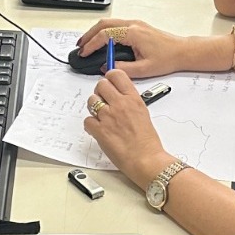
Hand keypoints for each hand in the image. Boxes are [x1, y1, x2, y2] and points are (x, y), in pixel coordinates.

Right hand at [75, 18, 195, 78]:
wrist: (182, 51)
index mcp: (133, 33)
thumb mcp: (144, 69)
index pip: (105, 35)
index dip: (92, 44)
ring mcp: (135, 24)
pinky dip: (104, 31)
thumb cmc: (168, 58)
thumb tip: (107, 68)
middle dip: (89, 35)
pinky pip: (116, 25)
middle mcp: (133, 25)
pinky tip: (102, 40)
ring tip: (87, 43)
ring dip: (96, 31)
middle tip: (80, 46)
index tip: (84, 53)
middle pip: (103, 24)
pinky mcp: (138, 26)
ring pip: (109, 22)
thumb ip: (123, 69)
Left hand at [84, 70, 170, 186]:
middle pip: (101, 85)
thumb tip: (118, 96)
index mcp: (133, 99)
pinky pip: (87, 120)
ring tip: (102, 117)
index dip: (110, 77)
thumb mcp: (142, 113)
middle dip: (100, 91)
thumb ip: (129, 102)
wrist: (145, 159)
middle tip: (104, 100)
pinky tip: (99, 130)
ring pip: (91, 100)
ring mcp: (108, 117)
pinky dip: (91, 125)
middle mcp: (120, 104)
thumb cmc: (147, 141)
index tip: (109, 82)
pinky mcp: (99, 130)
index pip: (116, 75)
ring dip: (94, 107)